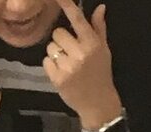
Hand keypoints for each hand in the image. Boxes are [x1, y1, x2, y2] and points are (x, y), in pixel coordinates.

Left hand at [44, 0, 121, 128]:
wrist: (98, 102)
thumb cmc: (101, 73)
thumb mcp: (104, 50)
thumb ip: (99, 28)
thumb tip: (100, 7)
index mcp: (93, 44)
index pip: (77, 20)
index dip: (67, 6)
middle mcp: (80, 53)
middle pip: (58, 33)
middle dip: (61, 40)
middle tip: (70, 51)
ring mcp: (68, 66)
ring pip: (50, 47)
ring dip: (55, 53)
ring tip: (66, 63)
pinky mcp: (57, 78)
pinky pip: (46, 61)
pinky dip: (51, 66)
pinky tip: (62, 72)